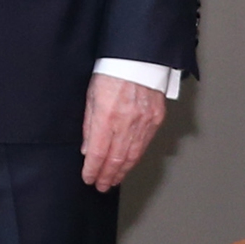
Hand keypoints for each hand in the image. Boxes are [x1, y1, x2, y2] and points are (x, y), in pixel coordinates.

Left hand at [81, 74, 166, 191]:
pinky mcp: (156, 119)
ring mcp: (144, 122)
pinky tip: (129, 164)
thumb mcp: (91, 95)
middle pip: (116, 159)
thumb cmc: (112, 70)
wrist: (139, 57)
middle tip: (101, 186)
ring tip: (114, 180)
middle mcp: (127, 122)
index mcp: (107, 116)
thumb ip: (90, 124)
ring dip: (122, 171)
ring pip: (133, 155)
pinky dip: (135, 157)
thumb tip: (88, 149)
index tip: (88, 178)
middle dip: (107, 176)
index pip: (99, 153)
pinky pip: (145, 144)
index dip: (93, 170)